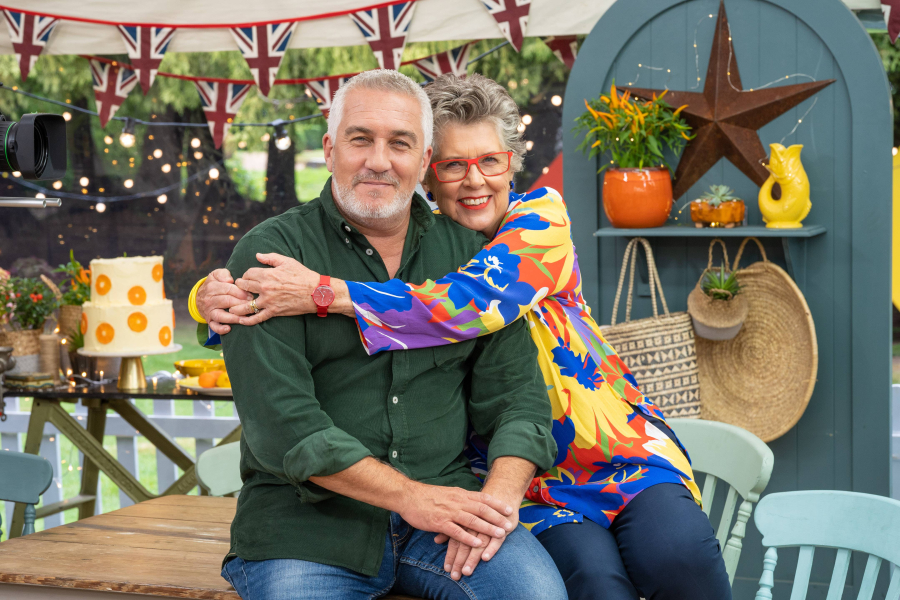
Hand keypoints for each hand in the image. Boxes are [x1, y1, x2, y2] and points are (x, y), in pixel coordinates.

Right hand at [197, 269, 251, 334]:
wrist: (199, 297)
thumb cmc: (214, 285)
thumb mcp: (216, 275)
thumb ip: (223, 274)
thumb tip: (230, 280)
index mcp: (212, 287)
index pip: (229, 289)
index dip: (241, 292)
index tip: (251, 296)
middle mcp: (209, 300)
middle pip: (227, 302)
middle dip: (241, 304)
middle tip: (253, 306)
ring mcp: (209, 311)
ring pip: (221, 315)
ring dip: (234, 317)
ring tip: (245, 318)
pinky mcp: (209, 320)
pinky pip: (214, 326)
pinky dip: (220, 329)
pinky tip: (229, 329)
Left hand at [230, 253, 320, 324]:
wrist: (316, 292)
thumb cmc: (303, 275)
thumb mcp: (287, 261)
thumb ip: (270, 257)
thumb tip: (257, 255)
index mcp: (267, 274)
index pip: (247, 274)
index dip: (245, 275)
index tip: (246, 277)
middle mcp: (265, 288)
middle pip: (243, 287)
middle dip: (239, 287)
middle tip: (239, 289)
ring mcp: (268, 301)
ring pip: (246, 305)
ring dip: (236, 306)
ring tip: (231, 306)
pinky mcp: (273, 312)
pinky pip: (257, 318)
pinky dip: (248, 321)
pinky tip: (241, 320)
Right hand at [398, 482, 515, 549]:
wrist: (408, 496)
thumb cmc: (427, 496)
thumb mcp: (448, 493)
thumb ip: (460, 498)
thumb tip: (472, 501)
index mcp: (460, 494)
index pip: (483, 497)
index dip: (497, 504)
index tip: (509, 509)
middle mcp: (457, 501)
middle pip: (482, 509)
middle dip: (497, 517)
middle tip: (509, 525)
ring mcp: (449, 512)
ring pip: (472, 520)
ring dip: (488, 528)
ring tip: (500, 534)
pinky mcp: (439, 522)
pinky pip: (456, 531)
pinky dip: (468, 538)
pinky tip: (477, 544)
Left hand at [436, 493, 519, 579]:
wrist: (501, 489)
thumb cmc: (478, 505)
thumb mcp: (462, 513)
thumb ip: (451, 527)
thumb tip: (437, 540)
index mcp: (462, 517)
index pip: (454, 539)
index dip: (451, 555)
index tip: (447, 570)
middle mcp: (473, 520)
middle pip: (464, 542)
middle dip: (459, 560)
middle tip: (455, 576)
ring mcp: (487, 521)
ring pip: (477, 542)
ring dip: (472, 558)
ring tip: (467, 572)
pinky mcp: (501, 523)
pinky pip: (495, 537)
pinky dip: (490, 547)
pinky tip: (485, 558)